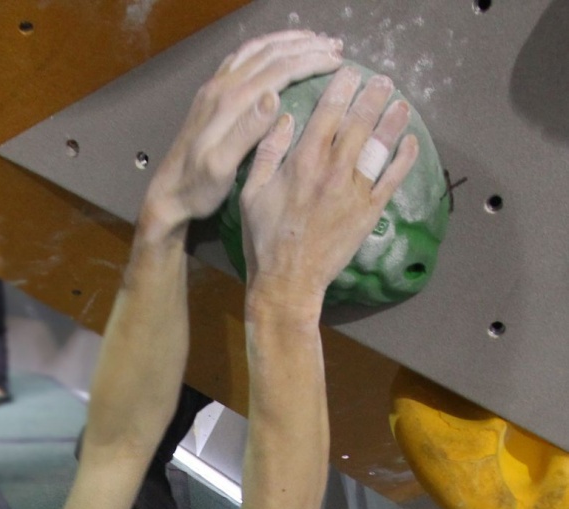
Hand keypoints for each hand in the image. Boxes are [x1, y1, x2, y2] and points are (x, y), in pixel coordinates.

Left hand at [143, 31, 344, 235]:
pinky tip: (277, 51)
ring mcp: (215, 88)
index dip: (309, 61)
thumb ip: (246, 132)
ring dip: (287, 41)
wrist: (168, 193)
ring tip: (314, 41)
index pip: (278, 69)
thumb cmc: (198, 188)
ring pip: (256, 50)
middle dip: (305, 45)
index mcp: (230, 103)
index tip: (337, 61)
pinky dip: (266, 48)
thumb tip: (274, 97)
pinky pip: (242, 58)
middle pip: (270, 53)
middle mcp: (222, 87)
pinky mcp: (211, 94)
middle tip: (335, 46)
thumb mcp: (221, 168)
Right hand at [240, 66, 418, 313]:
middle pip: (359, 122)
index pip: (329, 112)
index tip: (350, 74)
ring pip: (380, 146)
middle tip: (382, 81)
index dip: (342, 88)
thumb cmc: (264, 239)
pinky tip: (410, 142)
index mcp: (303, 161)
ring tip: (400, 102)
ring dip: (392, 120)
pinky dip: (403, 158)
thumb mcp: (252, 192)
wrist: (287, 281)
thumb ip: (268, 152)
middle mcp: (333, 170)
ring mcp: (355, 191)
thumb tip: (283, 118)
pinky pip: (392, 179)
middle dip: (373, 96)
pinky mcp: (369, 212)